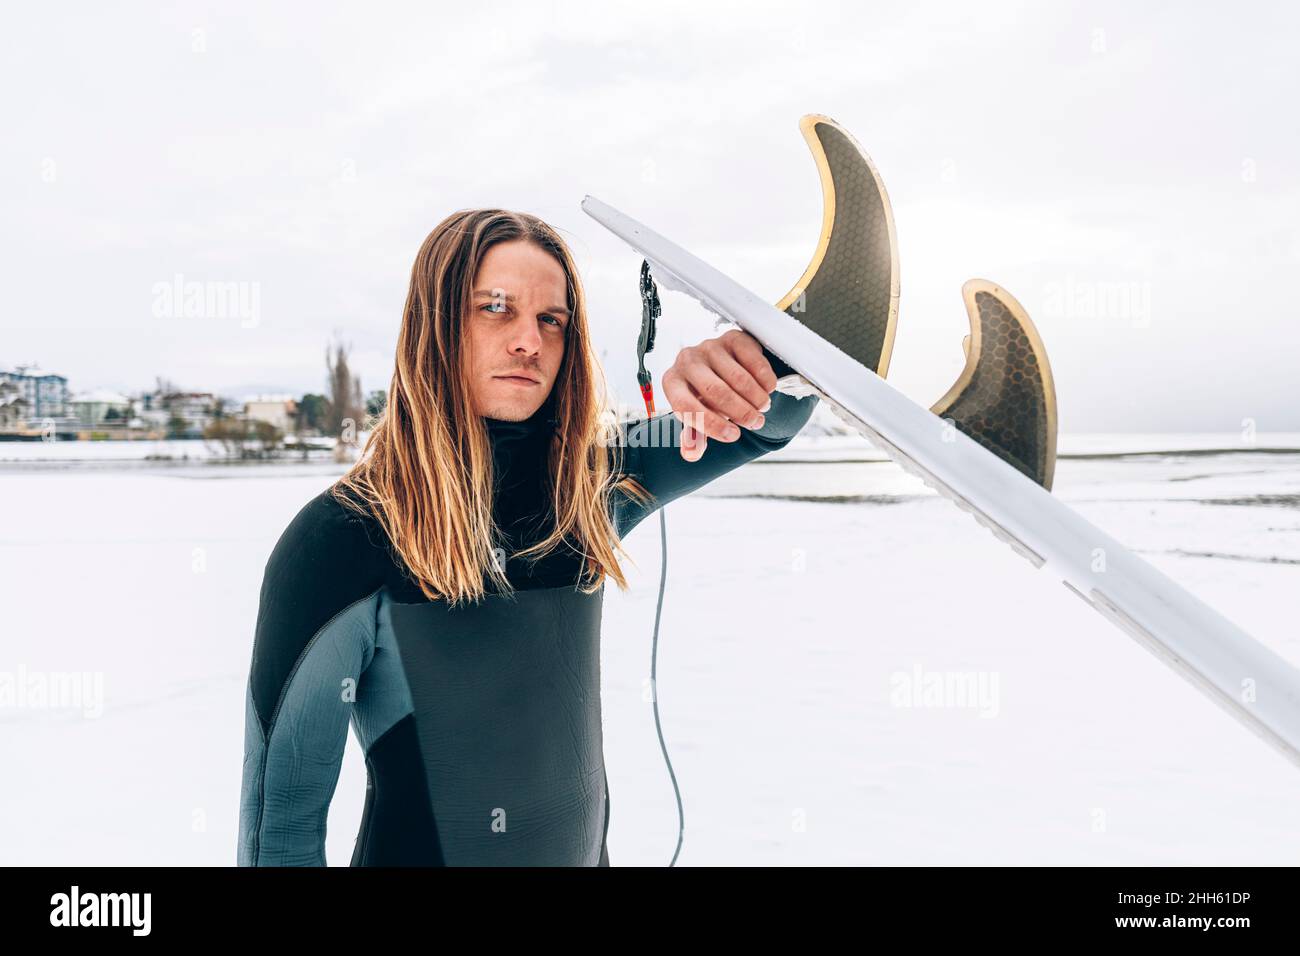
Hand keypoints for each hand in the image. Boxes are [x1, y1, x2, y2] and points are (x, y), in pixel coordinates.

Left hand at [661, 328, 776, 461]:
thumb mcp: (697, 417)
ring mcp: (710, 346)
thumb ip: (694, 437)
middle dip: (740, 412)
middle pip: (715, 391)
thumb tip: (691, 454)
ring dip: (756, 398)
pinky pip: (753, 361)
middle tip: (756, 423)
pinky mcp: (733, 338)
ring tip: (763, 409)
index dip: (711, 425)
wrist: (721, 368)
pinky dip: (765, 379)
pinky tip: (767, 389)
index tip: (733, 437)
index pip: (686, 406)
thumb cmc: (706, 397)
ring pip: (738, 378)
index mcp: (672, 382)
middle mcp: (686, 360)